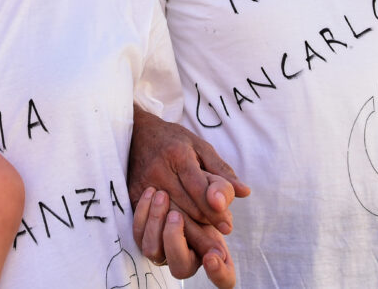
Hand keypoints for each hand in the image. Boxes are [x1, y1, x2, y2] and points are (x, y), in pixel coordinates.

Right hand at [129, 108, 249, 234]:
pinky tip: (184, 237)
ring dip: (191, 234)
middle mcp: (159, 171)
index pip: (200, 190)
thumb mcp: (200, 146)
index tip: (228, 227)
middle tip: (220, 239)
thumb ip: (221, 171)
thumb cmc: (174, 140)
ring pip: (172, 218)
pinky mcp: (133, 195)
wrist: (136, 133)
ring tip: (207, 243)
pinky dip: (171, 230)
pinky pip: (155, 220)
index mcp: (178, 155)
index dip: (216, 211)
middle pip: (187, 209)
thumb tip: (244, 192)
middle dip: (206, 226)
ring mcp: (144, 185)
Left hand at [133, 187, 235, 287]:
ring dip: (156, 224)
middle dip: (176, 242)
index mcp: (213, 248)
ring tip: (162, 195)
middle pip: (181, 268)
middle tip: (176, 215)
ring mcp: (164, 249)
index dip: (220, 274)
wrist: (169, 168)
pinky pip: (138, 235)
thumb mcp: (213, 182)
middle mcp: (188, 254)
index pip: (224, 278)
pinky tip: (151, 193)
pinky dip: (143, 214)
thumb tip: (243, 191)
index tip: (212, 256)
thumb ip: (224, 188)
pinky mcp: (144, 237)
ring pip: (154, 251)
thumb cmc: (200, 180)